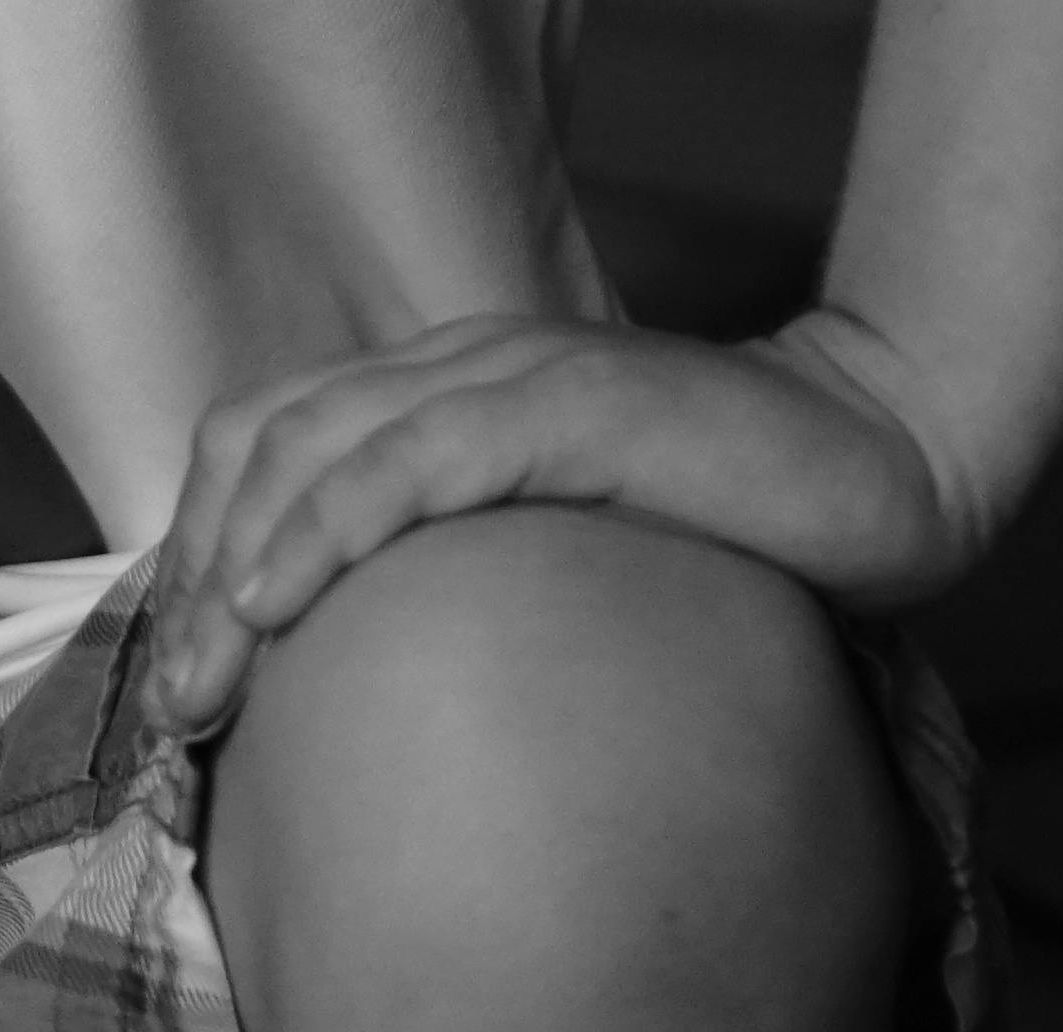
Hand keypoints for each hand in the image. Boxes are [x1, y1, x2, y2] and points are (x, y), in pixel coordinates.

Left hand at [139, 308, 978, 731]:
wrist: (884, 453)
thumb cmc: (730, 509)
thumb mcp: (565, 528)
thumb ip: (474, 545)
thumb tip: (365, 653)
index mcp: (448, 377)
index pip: (272, 434)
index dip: (204, 538)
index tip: (184, 663)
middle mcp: (462, 358)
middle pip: (269, 441)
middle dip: (198, 572)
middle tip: (178, 704)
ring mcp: (518, 372)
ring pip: (321, 445)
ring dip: (241, 566)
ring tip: (209, 679)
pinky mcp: (577, 405)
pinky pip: (423, 456)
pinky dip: (335, 523)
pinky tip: (286, 599)